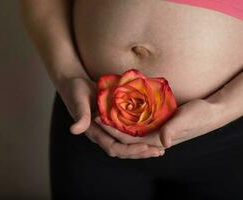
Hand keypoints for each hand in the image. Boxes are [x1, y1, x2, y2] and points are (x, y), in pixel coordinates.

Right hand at [60, 77, 163, 158]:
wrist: (74, 85)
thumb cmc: (76, 91)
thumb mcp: (78, 100)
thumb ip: (80, 114)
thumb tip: (74, 130)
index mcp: (94, 132)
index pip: (113, 148)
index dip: (129, 149)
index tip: (145, 146)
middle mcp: (102, 135)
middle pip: (123, 151)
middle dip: (140, 153)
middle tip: (159, 152)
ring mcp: (107, 131)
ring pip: (126, 146)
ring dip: (142, 149)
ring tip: (159, 149)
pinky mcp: (113, 124)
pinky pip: (126, 135)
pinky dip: (139, 138)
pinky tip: (151, 136)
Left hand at [95, 99, 219, 148]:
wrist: (211, 112)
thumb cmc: (200, 115)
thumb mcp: (187, 119)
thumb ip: (174, 130)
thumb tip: (163, 143)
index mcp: (156, 139)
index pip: (127, 138)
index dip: (111, 129)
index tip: (99, 117)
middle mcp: (152, 137)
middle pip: (125, 134)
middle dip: (110, 126)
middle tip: (96, 112)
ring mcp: (154, 131)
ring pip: (130, 129)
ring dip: (117, 122)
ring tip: (104, 110)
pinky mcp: (157, 124)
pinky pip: (138, 123)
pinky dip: (128, 118)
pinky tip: (121, 108)